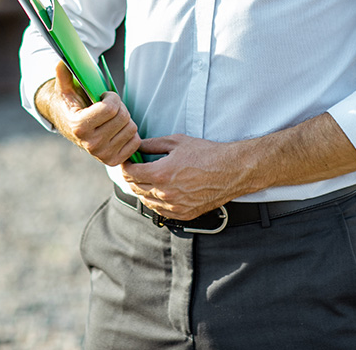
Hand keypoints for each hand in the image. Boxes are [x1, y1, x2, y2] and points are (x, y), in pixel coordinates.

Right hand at [36, 61, 140, 165]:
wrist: (68, 127)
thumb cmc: (70, 104)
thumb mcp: (65, 89)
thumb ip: (64, 75)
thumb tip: (62, 62)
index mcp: (79, 126)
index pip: (111, 108)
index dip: (111, 97)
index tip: (104, 95)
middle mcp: (91, 144)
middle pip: (123, 117)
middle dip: (119, 106)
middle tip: (108, 106)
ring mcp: (103, 155)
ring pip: (131, 128)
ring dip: (125, 119)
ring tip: (111, 118)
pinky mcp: (113, 161)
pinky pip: (135, 142)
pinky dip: (129, 132)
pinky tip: (116, 129)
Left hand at [121, 133, 242, 219]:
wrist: (230, 170)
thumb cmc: (206, 154)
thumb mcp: (176, 142)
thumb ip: (153, 144)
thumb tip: (138, 145)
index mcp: (160, 173)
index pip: (130, 174)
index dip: (125, 166)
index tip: (126, 160)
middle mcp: (165, 193)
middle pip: (135, 188)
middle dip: (131, 177)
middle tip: (134, 167)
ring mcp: (174, 206)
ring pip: (146, 202)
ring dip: (142, 190)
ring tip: (146, 178)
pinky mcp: (184, 214)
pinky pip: (161, 212)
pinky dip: (155, 202)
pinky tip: (159, 192)